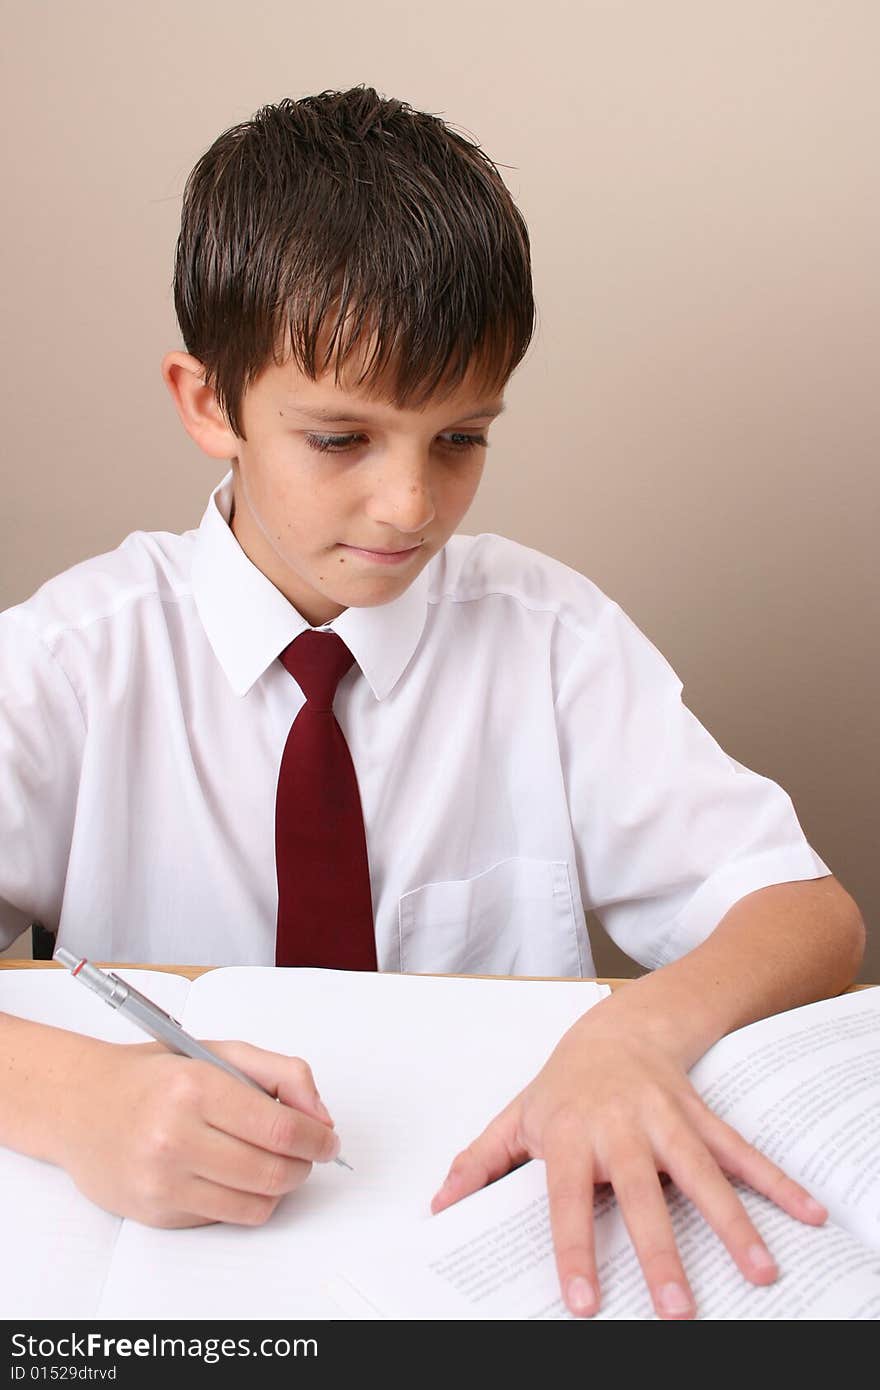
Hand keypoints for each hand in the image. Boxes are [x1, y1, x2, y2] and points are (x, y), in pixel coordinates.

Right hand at [51, 1035, 340, 1226]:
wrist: (82, 1105)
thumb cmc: (155, 1077)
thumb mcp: (221, 1051)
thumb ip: (282, 1074)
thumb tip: (321, 1117)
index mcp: (196, 1088)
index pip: (281, 1128)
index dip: (318, 1138)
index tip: (328, 1139)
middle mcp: (176, 1138)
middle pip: (274, 1172)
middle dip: (304, 1165)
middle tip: (307, 1152)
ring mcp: (164, 1181)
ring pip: (256, 1204)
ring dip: (279, 1187)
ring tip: (272, 1162)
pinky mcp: (157, 1213)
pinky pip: (226, 1217)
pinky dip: (242, 1199)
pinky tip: (230, 1173)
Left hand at [430, 1009, 826, 1318]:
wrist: (617, 1026)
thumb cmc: (564, 1084)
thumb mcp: (516, 1117)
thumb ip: (480, 1163)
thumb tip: (441, 1207)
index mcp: (569, 1134)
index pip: (567, 1200)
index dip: (574, 1251)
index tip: (583, 1303)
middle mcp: (619, 1126)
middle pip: (640, 1194)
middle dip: (660, 1252)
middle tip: (678, 1309)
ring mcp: (665, 1119)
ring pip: (700, 1173)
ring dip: (733, 1223)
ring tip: (760, 1271)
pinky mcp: (700, 1115)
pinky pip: (740, 1151)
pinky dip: (775, 1182)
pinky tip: (806, 1214)